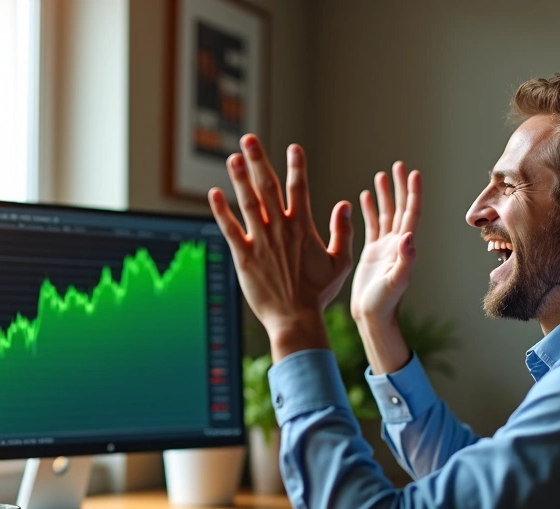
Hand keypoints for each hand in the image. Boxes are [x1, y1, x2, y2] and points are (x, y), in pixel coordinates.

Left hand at [207, 135, 354, 359]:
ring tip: (232, 156)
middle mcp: (281, 230)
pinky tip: (213, 193)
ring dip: (240, 178)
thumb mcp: (340, 263)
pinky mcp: (244, 257)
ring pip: (249, 203)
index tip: (293, 147)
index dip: (296, 166)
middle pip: (268, 187)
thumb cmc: (318, 294)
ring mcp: (261, 242)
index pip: (299, 189)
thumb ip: (343, 233)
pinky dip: (221, 211)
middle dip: (259, 160)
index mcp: (303, 229)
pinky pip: (230, 229)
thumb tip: (346, 205)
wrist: (296, 319)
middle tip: (248, 138)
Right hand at [351, 162, 420, 324]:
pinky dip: (369, 210)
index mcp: (403, 247)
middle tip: (398, 165)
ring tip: (381, 175)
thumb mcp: (395, 281)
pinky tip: (365, 197)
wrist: (373, 316)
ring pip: (385, 214)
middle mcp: (397, 244)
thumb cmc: (385, 303)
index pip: (411, 214)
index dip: (413, 193)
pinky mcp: (371, 252)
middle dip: (399, 187)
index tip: (414, 173)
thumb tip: (409, 237)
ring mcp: (384, 247)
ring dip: (384, 195)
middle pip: (400, 209)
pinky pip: (371, 226)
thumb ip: (404, 260)